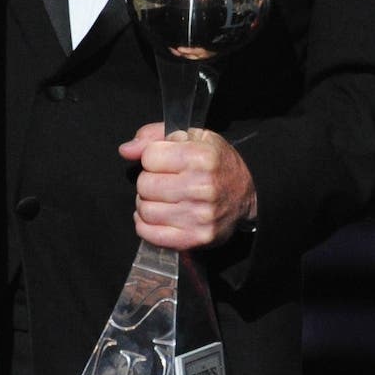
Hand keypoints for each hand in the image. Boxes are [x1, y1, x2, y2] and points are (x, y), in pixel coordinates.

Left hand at [119, 123, 258, 251]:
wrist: (248, 195)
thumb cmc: (216, 163)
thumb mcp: (193, 136)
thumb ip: (155, 136)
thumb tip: (125, 150)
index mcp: (201, 157)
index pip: (149, 157)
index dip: (153, 157)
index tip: (165, 161)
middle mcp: (201, 187)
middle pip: (144, 185)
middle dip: (149, 181)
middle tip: (164, 181)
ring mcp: (198, 216)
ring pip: (144, 210)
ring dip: (147, 203)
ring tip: (162, 199)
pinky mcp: (195, 239)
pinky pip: (149, 234)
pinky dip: (146, 225)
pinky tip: (158, 215)